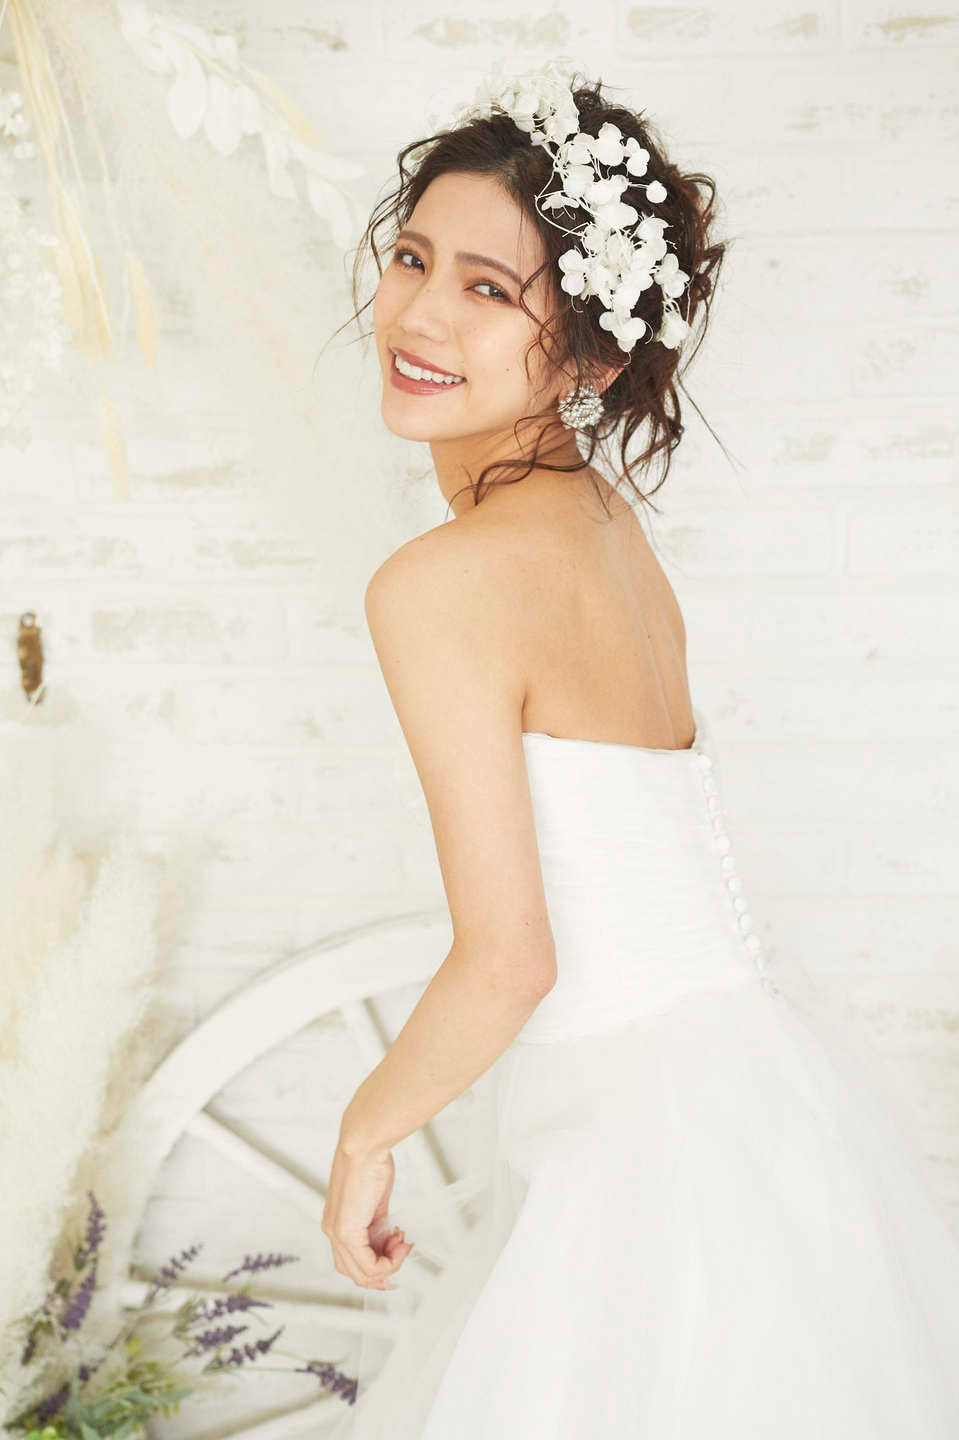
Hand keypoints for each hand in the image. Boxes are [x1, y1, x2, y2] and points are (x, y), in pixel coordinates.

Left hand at [321, 1140, 413, 1289]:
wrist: (364, 1147)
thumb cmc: (370, 1164)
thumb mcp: (375, 1201)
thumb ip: (376, 1224)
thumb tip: (387, 1240)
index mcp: (336, 1223)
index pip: (351, 1262)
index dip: (377, 1266)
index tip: (398, 1253)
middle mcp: (332, 1231)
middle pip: (356, 1273)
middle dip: (385, 1269)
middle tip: (402, 1250)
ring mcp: (337, 1234)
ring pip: (362, 1274)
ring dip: (389, 1265)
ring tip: (402, 1244)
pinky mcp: (346, 1232)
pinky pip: (368, 1266)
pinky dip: (388, 1262)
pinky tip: (399, 1243)